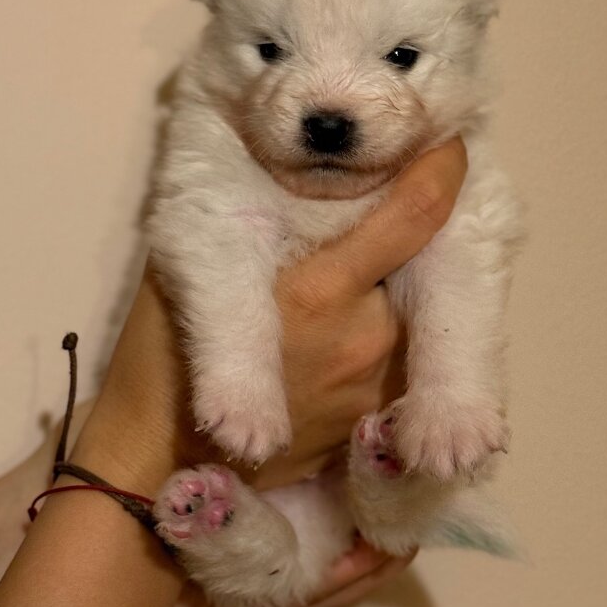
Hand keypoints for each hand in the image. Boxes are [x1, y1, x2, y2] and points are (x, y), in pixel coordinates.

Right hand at [71, 137, 467, 606]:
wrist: (157, 462)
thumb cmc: (163, 354)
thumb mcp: (202, 266)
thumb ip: (268, 222)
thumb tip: (313, 167)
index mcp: (319, 288)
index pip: (414, 214)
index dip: (443, 171)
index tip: (449, 144)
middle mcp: (366, 336)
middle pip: (420, 265)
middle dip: (401, 246)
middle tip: (367, 227)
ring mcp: (374, 385)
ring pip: (408, 315)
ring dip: (389, 297)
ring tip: (338, 295)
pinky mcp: (370, 422)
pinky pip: (393, 362)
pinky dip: (377, 342)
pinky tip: (331, 344)